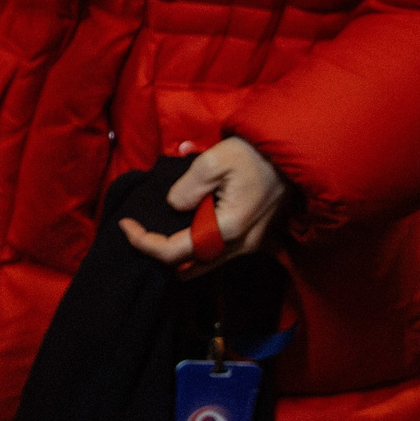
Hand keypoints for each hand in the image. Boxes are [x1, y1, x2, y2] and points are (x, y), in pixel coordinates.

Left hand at [119, 137, 291, 269]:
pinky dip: (196, 243)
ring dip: (178, 251)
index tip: (124, 224)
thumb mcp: (213, 160)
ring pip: (202, 263)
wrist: (294, 153)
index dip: (143, 242)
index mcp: (226, 229)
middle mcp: (240, 245)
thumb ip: (187, 187)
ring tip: (159, 226)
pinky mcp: (255, 237)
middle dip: (159, 252)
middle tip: (140, 230)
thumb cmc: (255, 154)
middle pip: (186, 267)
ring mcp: (250, 244)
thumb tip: (174, 205)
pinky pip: (217, 252)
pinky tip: (186, 220)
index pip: (173, 252)